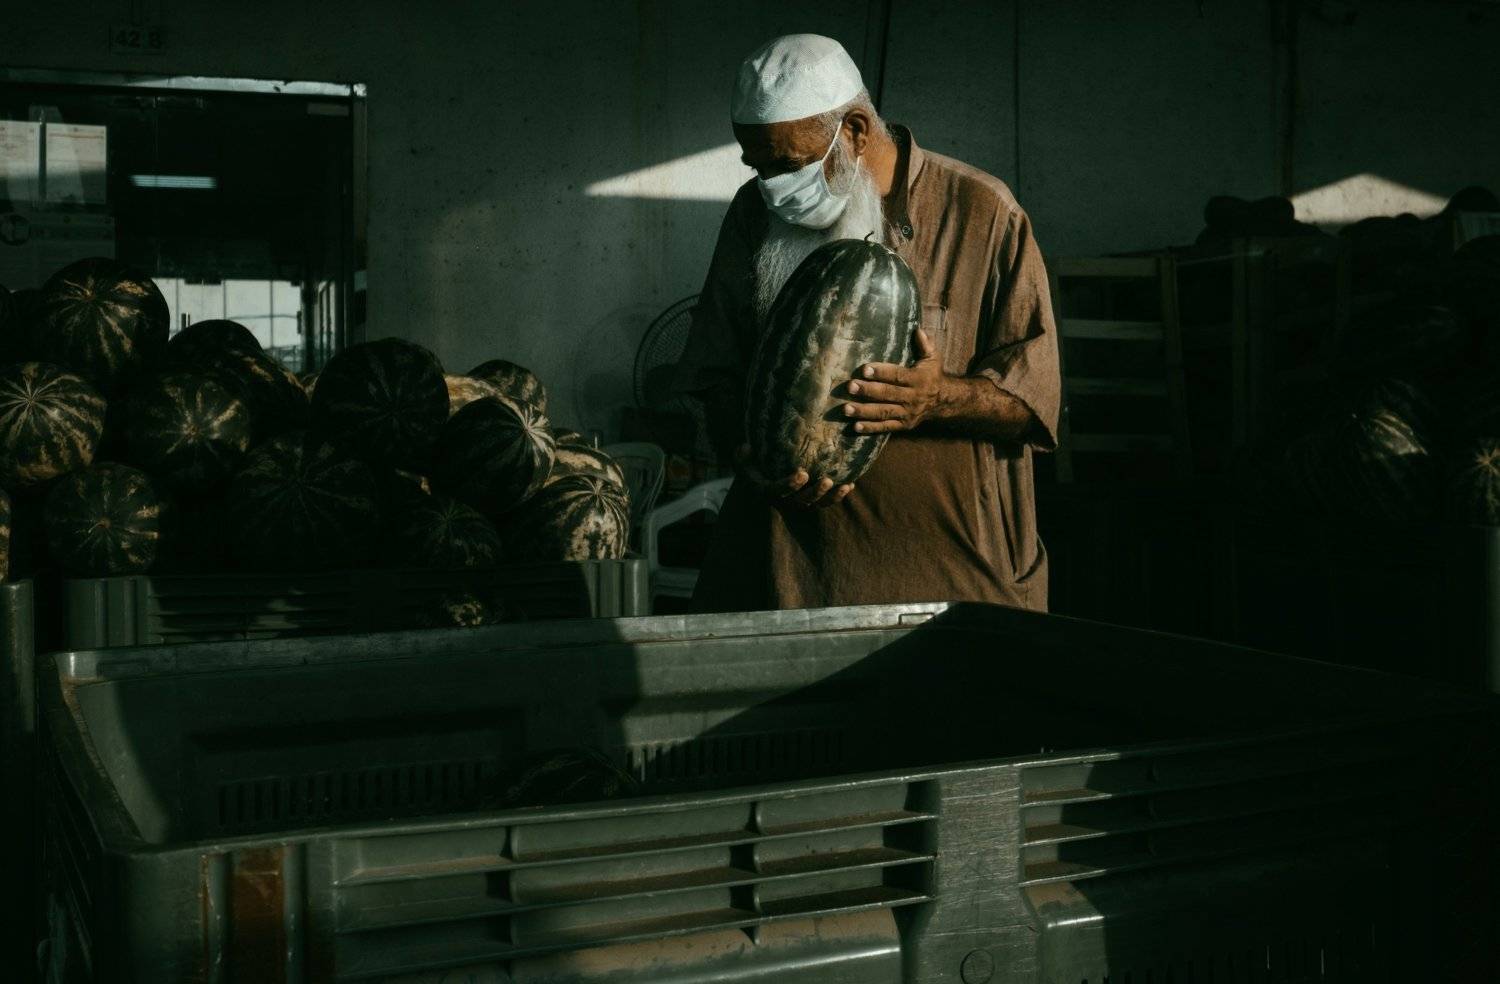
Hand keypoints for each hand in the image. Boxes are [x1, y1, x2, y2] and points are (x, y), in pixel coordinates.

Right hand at [735, 443, 853, 508]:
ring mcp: (800, 502)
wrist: (762, 479)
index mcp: (768, 491)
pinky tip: (849, 485)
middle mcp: (785, 501)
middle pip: (803, 501)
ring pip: (818, 504)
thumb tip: (746, 446)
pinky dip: (838, 495)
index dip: (791, 485)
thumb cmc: (752, 466)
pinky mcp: (811, 501)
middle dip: (816, 492)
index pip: (779, 491)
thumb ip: (741, 456)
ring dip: (831, 496)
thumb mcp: (742, 461)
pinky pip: (826, 501)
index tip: (802, 474)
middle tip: (827, 480)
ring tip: (845, 485)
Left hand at [844, 327, 946, 433]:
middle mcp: (912, 397)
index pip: (897, 376)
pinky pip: (886, 427)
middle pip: (887, 394)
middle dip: (868, 391)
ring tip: (846, 409)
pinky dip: (871, 428)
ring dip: (864, 411)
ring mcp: (907, 413)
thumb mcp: (933, 358)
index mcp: (918, 380)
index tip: (865, 369)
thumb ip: (926, 345)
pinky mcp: (903, 425)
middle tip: (850, 387)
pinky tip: (855, 426)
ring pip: (884, 412)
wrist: (943, 401)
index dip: (881, 373)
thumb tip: (918, 330)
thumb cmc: (932, 375)